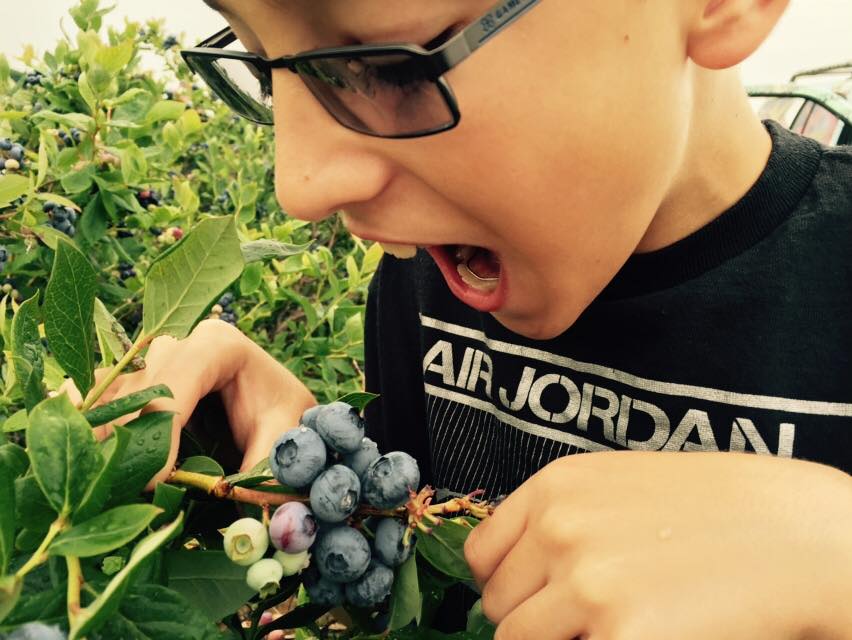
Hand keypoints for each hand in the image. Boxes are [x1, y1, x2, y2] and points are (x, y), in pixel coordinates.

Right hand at [61, 319, 315, 490]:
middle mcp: (179, 342)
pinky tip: (86, 457)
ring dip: (102, 438)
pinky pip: (99, 397)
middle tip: (122, 491)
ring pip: (109, 394)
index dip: (160, 431)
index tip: (156, 482)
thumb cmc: (282, 419)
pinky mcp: (135, 380)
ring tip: (105, 483)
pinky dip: (91, 426)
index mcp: (219, 344)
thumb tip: (237, 513)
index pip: (175, 383)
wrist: (276, 410)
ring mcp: (152, 359)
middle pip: (135, 388)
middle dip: (126, 440)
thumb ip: (264, 469)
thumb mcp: (284, 440)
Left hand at [464, 451, 851, 639]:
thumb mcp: (620, 487)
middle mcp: (559, 530)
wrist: (796, 533)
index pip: (482, 556)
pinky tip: (639, 636)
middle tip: (582, 624)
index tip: (527, 600)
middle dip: (532, 623)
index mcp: (555, 487)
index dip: (503, 585)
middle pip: (499, 606)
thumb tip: (525, 572)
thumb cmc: (716, 509)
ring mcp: (585, 585)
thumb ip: (561, 521)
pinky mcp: (621, 636)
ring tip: (610, 629)